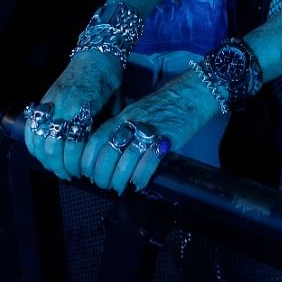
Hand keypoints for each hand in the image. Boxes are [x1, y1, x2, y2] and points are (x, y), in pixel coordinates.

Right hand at [24, 49, 124, 180]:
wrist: (96, 54)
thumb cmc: (110, 80)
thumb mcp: (115, 106)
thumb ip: (104, 128)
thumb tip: (100, 155)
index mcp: (84, 106)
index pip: (74, 144)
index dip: (76, 163)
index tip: (82, 172)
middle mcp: (63, 105)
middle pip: (53, 145)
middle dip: (59, 165)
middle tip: (69, 175)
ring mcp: (50, 102)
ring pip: (38, 138)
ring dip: (45, 158)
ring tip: (56, 167)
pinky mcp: (43, 99)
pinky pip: (31, 126)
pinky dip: (33, 143)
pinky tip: (42, 153)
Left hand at [79, 71, 218, 192]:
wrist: (193, 92)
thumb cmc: (165, 105)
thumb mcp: (138, 113)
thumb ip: (125, 129)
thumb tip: (113, 156)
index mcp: (122, 117)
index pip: (95, 140)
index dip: (89, 161)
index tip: (89, 175)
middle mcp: (131, 123)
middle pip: (108, 153)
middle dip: (103, 175)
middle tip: (105, 185)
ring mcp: (149, 130)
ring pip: (126, 159)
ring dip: (120, 179)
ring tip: (120, 188)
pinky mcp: (167, 138)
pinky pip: (149, 161)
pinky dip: (141, 176)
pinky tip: (139, 184)